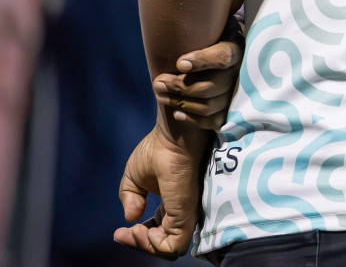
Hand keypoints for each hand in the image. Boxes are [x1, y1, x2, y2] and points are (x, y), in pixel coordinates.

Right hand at [114, 124, 210, 256]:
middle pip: (163, 245)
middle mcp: (180, 212)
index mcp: (171, 205)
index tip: (119, 232)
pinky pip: (173, 245)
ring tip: (134, 230)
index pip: (158, 233)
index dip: (137, 238)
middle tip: (126, 233)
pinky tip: (140, 227)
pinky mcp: (186, 214)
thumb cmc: (156, 150)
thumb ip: (131, 199)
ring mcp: (185, 214)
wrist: (172, 136)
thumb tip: (131, 217)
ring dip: (144, 245)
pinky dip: (152, 244)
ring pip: (168, 249)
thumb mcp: (133, 179)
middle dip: (139, 244)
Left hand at [154, 0, 245, 129]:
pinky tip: (177, 110)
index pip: (224, 57)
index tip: (180, 62)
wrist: (203, 65)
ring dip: (180, 100)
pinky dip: (192, 119)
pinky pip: (212, 122)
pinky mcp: (229, 112)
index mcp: (236, 46)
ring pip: (209, 105)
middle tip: (157, 81)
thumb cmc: (205, 36)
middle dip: (181, 85)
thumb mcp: (212, 19)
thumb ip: (221, 6)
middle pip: (212, 86)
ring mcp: (236, 93)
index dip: (204, 60)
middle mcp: (240, 71)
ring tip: (160, 91)